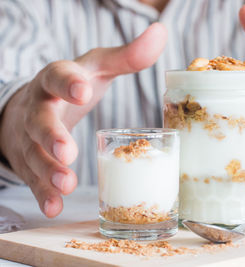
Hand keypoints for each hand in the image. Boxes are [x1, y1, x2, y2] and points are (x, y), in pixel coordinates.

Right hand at [0, 23, 166, 216]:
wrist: (34, 104)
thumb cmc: (75, 85)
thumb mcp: (98, 67)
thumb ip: (128, 56)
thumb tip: (161, 31)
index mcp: (57, 80)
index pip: (57, 76)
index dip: (68, 83)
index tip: (83, 91)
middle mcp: (40, 107)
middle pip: (39, 120)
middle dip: (51, 135)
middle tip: (68, 151)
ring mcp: (31, 136)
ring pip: (34, 154)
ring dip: (48, 171)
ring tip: (66, 185)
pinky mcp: (31, 160)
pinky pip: (34, 178)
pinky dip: (44, 193)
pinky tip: (54, 206)